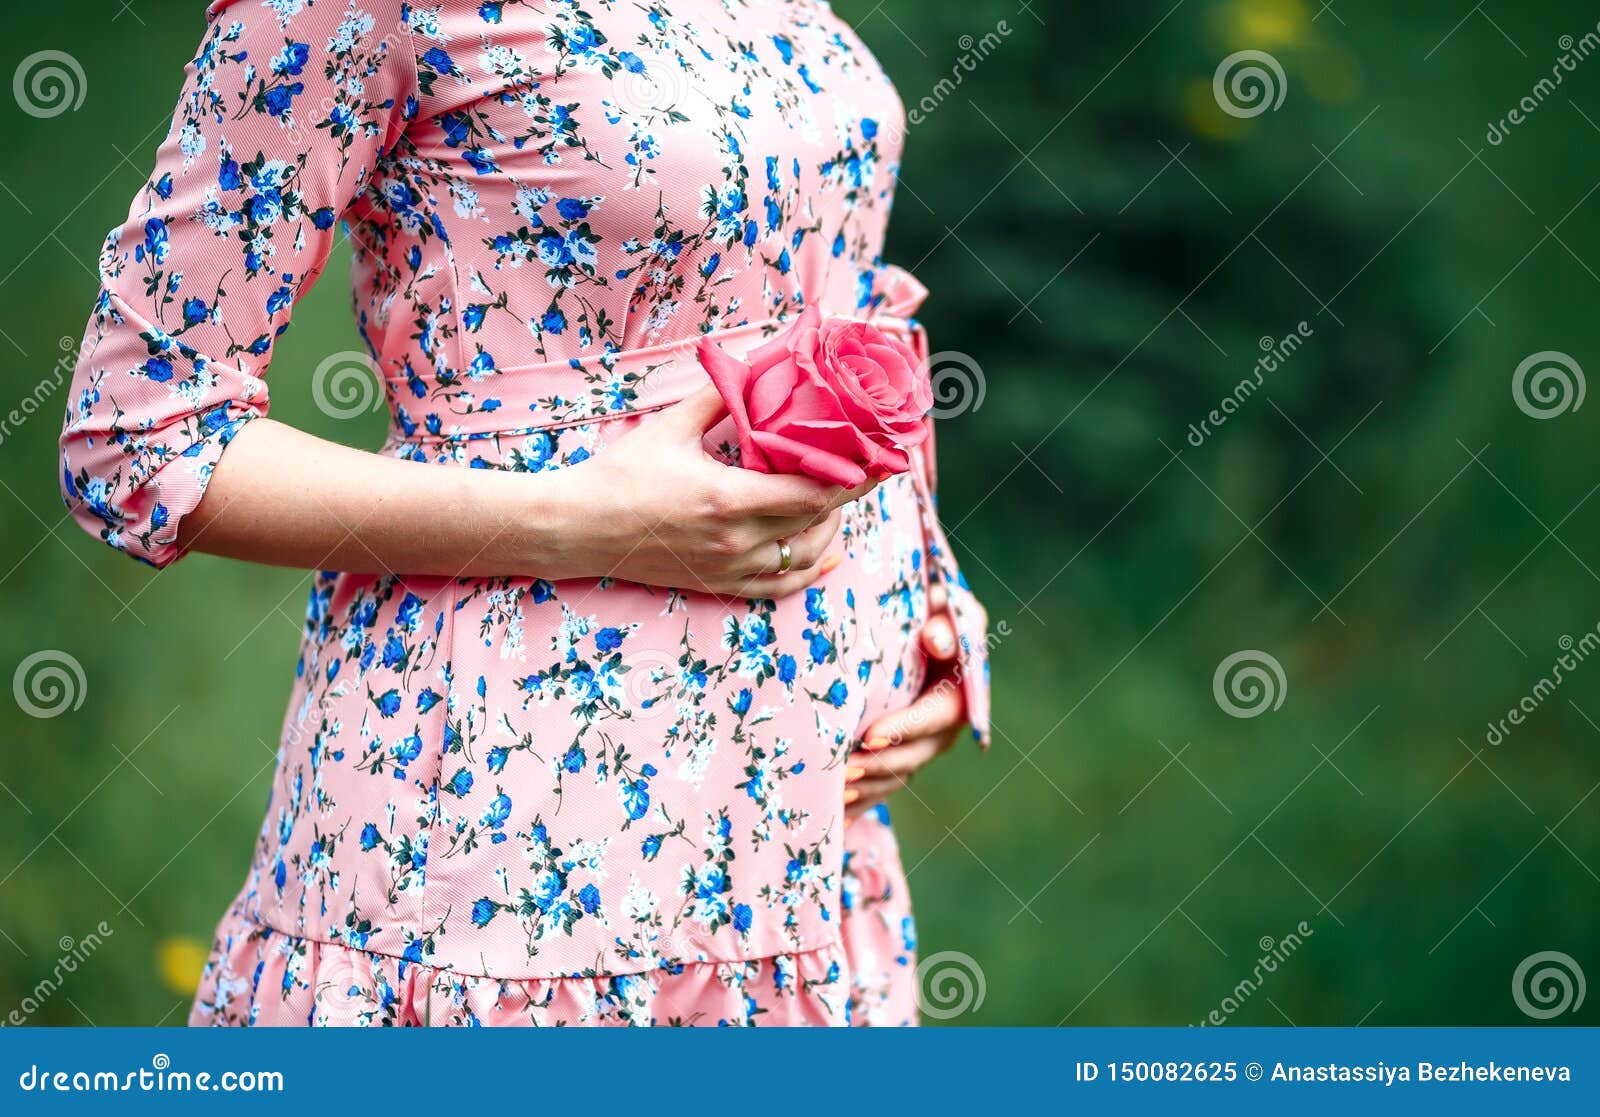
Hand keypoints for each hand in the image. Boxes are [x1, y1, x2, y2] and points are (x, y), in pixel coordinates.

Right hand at [555, 385, 873, 595]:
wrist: (579, 528)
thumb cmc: (621, 474)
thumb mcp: (671, 426)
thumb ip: (720, 397)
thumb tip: (756, 363)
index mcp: (728, 499)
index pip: (812, 491)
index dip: (853, 476)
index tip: (880, 457)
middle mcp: (735, 540)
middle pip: (815, 520)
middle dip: (849, 495)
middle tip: (870, 468)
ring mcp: (728, 568)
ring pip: (803, 555)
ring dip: (829, 528)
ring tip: (839, 499)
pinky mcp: (718, 584)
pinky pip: (778, 585)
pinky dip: (808, 571)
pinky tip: (827, 554)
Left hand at [846, 582, 968, 819]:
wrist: (928, 633)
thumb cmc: (939, 614)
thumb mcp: (951, 609)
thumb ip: (947, 622)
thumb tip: (933, 640)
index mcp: (959, 696)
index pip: (933, 718)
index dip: (903, 730)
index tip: (870, 738)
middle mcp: (943, 730)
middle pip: (913, 757)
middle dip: (878, 768)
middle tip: (843, 773)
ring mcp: (922, 747)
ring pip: (896, 777)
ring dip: (867, 789)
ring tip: (834, 796)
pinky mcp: (901, 755)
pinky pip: (883, 785)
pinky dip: (862, 803)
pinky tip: (836, 819)